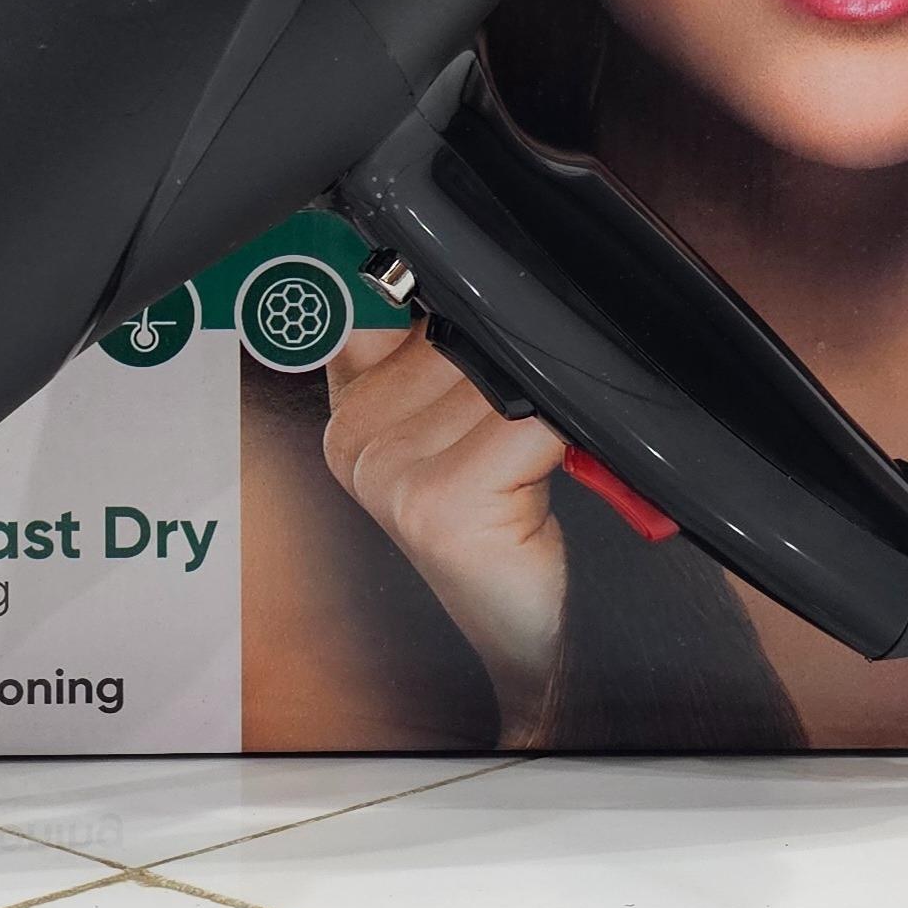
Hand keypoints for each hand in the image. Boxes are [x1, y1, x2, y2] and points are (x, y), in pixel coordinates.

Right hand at [324, 324, 568, 742]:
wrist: (530, 639)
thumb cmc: (505, 523)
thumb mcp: (458, 426)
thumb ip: (440, 350)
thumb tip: (466, 268)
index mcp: (349, 404)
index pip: (379, 295)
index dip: (426, 291)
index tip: (455, 301)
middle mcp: (353, 436)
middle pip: (457, 330)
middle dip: (509, 361)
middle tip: (519, 426)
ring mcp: (388, 473)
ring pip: (497, 372)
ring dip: (538, 403)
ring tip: (531, 457)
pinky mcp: (439, 504)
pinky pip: (526, 419)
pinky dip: (558, 437)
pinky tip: (548, 472)